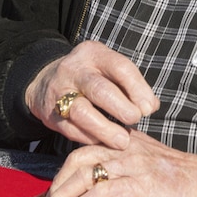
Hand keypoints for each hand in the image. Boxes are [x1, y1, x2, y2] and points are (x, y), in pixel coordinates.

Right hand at [26, 41, 158, 150]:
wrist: (45, 81)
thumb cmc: (89, 76)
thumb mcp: (107, 69)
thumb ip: (130, 85)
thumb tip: (150, 106)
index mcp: (93, 53)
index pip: (120, 67)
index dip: (137, 89)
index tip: (148, 108)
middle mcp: (74, 70)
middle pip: (99, 89)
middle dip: (121, 107)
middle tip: (136, 120)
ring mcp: (59, 92)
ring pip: (82, 112)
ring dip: (105, 129)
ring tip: (122, 141)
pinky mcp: (51, 114)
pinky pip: (71, 129)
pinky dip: (90, 138)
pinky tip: (103, 142)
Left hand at [39, 130, 196, 196]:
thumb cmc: (178, 178)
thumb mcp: (146, 163)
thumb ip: (122, 166)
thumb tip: (95, 182)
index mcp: (125, 142)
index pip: (85, 148)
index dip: (63, 169)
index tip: (53, 189)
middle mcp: (125, 148)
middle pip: (78, 159)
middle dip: (57, 183)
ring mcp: (132, 164)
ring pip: (86, 173)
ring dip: (63, 195)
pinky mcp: (140, 183)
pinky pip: (103, 191)